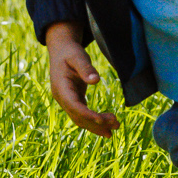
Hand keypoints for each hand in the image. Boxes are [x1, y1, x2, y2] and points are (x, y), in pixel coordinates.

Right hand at [44, 22, 118, 137]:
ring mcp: (66, 100)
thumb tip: (96, 80)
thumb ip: (85, 68)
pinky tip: (107, 125)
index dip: (87, 115)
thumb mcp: (77, 56)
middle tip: (117, 124)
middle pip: (78, 116)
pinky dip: (94, 121)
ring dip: (97, 126)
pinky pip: (82, 115)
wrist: (61, 50)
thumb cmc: (70, 52)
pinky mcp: (72, 100)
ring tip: (115, 127)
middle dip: (97, 123)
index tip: (102, 119)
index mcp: (60, 87)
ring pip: (80, 119)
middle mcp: (61, 97)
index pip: (74, 106)